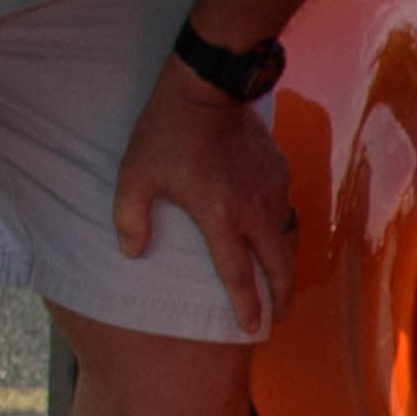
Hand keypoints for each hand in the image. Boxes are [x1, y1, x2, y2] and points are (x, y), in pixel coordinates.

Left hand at [115, 64, 299, 335]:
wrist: (209, 86)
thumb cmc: (167, 131)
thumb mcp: (134, 176)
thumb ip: (129, 219)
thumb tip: (132, 253)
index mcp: (219, 217)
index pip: (238, 275)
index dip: (246, 306)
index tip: (253, 329)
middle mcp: (253, 210)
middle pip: (279, 265)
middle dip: (282, 295)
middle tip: (280, 314)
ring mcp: (271, 189)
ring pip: (287, 237)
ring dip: (284, 263)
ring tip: (280, 279)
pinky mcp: (278, 170)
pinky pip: (284, 208)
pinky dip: (281, 228)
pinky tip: (270, 230)